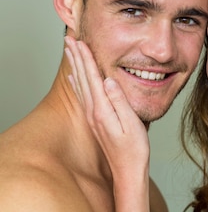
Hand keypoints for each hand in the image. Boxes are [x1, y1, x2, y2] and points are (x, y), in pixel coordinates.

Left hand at [64, 36, 149, 177]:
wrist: (127, 172)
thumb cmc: (134, 150)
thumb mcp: (132, 124)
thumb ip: (120, 101)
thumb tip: (108, 80)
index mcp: (103, 110)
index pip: (93, 78)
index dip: (86, 58)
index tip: (80, 41)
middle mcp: (94, 112)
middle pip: (83, 79)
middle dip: (76, 57)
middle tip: (69, 39)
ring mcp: (93, 117)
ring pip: (80, 85)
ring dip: (75, 67)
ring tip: (69, 52)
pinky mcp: (95, 121)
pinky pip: (82, 96)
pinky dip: (77, 83)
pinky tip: (74, 78)